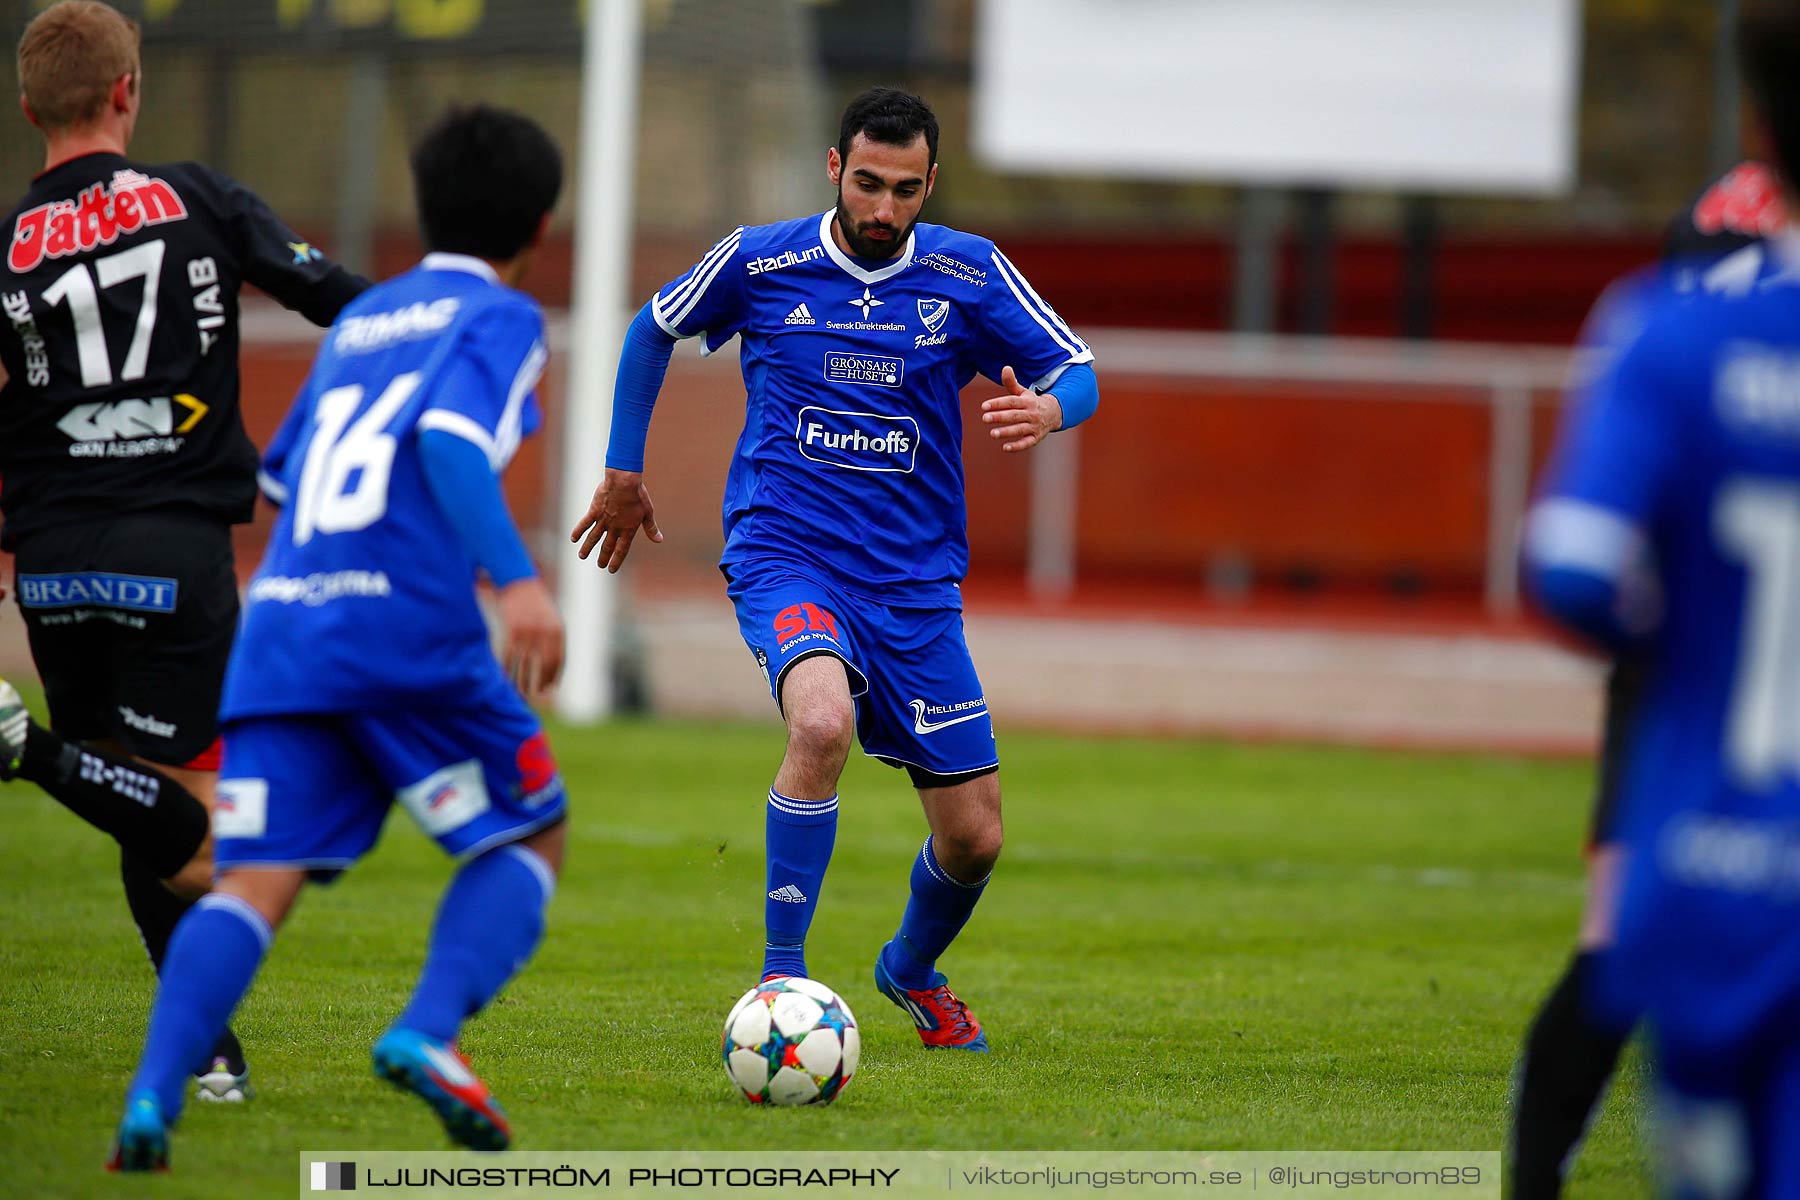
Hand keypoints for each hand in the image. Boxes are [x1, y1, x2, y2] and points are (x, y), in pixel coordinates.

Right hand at [497, 576, 563, 695]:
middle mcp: (544, 632)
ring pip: (524, 663)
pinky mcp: (511, 629)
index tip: (549, 689)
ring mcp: (528, 631)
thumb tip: (552, 663)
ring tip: (519, 692)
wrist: (517, 581)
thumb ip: (552, 638)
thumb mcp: (550, 618)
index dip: (553, 676)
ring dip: (521, 680)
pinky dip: (505, 668)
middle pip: (542, 665)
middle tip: (533, 696)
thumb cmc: (534, 602)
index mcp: (557, 629)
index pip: (558, 660)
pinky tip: (504, 677)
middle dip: (538, 683)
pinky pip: (508, 655)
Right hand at [570, 468, 663, 572]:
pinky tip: (573, 539)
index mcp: (628, 530)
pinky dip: (578, 531)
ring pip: (593, 538)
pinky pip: (584, 523)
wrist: (624, 482)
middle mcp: (614, 528)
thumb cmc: (638, 496)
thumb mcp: (648, 513)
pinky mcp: (594, 511)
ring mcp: (603, 520)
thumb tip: (659, 540)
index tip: (611, 569)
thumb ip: (651, 528)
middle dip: (603, 557)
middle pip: (607, 546)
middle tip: (599, 565)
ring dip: (587, 548)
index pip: (621, 550)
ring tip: (582, 556)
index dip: (616, 561)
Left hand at [980, 365, 1062, 451]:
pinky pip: (1027, 442)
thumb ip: (1011, 383)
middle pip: (1014, 415)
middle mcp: (1031, 413)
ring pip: (1020, 429)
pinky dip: (1017, 446)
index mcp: (1027, 401)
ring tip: (992, 434)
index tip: (984, 406)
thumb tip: (1005, 368)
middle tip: (984, 418)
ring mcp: (1034, 426)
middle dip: (999, 417)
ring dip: (1006, 432)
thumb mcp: (1023, 392)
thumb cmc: (1031, 402)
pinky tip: (1005, 447)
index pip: (1011, 401)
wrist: (1054, 413)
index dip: (998, 403)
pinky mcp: (1036, 437)